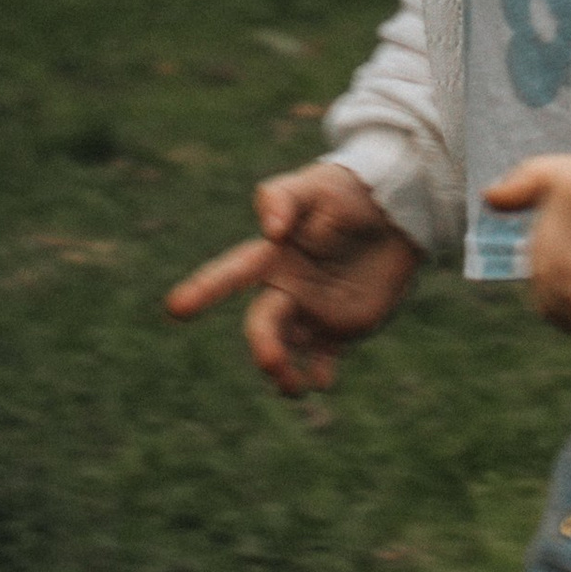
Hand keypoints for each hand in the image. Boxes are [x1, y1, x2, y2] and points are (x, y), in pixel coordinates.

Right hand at [166, 159, 421, 398]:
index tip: (176, 308)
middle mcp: (284, 290)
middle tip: (270, 361)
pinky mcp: (341, 328)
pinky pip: (323, 360)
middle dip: (263, 345)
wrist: (394, 212)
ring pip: (287, 350)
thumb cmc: (345, 192)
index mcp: (270, 257)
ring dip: (284, 371)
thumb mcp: (314, 185)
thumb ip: (284, 199)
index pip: (231, 274)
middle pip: (263, 325)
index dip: (204, 290)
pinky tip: (321, 380)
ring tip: (294, 386)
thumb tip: (271, 231)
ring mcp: (311, 312)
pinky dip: (319, 375)